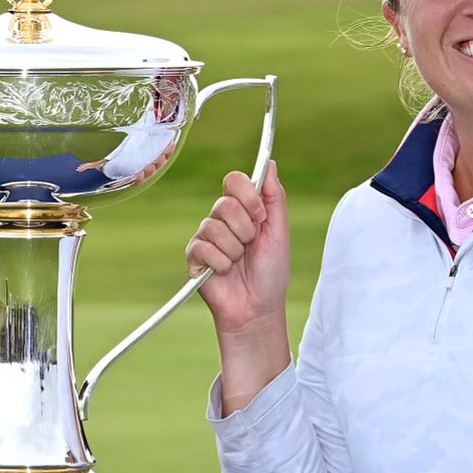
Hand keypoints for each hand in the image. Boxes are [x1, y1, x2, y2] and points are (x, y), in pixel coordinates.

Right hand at [186, 161, 291, 411]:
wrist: (258, 308)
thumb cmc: (270, 272)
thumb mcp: (279, 232)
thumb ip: (274, 198)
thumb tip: (269, 164)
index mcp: (242, 209)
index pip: (234, 181)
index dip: (248, 196)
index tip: (260, 217)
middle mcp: (221, 220)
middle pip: (224, 204)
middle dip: (245, 229)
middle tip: (251, 246)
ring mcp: (205, 238)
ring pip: (215, 227)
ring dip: (235, 250)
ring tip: (239, 263)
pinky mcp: (194, 257)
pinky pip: (203, 248)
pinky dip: (221, 263)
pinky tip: (225, 272)